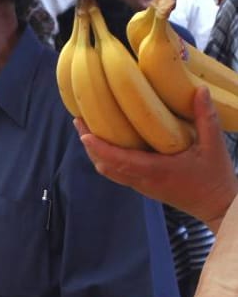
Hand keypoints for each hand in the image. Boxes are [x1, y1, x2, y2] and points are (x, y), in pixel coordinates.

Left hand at [76, 87, 237, 229]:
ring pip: (107, 170)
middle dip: (89, 144)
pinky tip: (107, 141)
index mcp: (156, 170)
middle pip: (104, 164)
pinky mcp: (142, 186)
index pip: (119, 160)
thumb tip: (200, 89)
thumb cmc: (215, 177)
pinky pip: (116, 172)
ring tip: (87, 128)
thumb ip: (206, 117)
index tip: (84, 133)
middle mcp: (142, 180)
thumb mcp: (214, 146)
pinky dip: (106, 157)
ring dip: (95, 151)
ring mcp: (140, 185)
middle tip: (80, 120)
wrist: (216, 206)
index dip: (99, 147)